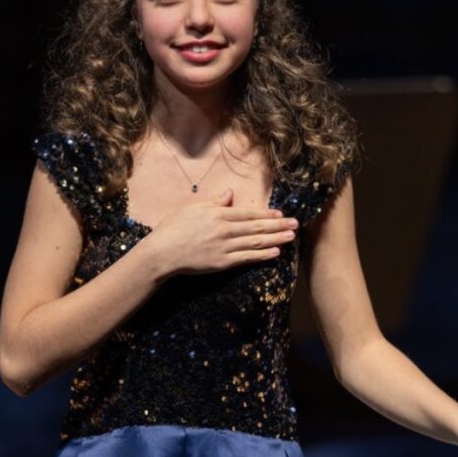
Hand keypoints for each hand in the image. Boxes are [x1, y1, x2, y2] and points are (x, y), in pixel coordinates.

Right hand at [150, 189, 298, 275]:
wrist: (162, 253)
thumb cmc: (173, 228)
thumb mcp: (193, 209)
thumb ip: (214, 202)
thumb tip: (230, 194)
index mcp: (218, 215)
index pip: (248, 214)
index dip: (266, 214)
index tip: (281, 213)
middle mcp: (225, 230)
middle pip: (257, 227)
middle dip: (278, 225)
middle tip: (295, 224)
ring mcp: (225, 247)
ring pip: (256, 242)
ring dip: (275, 239)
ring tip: (291, 237)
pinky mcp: (223, 263)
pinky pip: (247, 258)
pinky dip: (262, 255)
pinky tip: (275, 253)